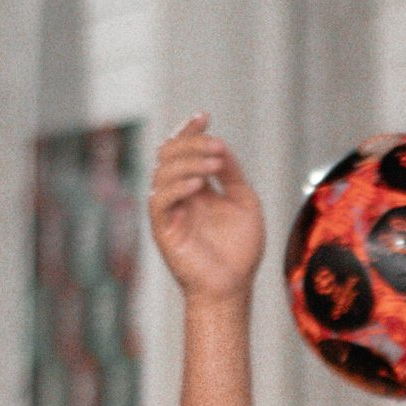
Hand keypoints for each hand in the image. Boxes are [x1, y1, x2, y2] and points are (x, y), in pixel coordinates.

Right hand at [149, 114, 264, 302]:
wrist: (233, 288)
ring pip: (163, 171)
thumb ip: (232, 174)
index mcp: (194, 188)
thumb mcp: (244, 202)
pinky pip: (161, 199)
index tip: (205, 116)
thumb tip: (220, 146)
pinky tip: (200, 184)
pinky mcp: (163, 229)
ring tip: (214, 164)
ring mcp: (169, 211)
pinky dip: (178, 186)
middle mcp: (178, 196)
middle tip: (216, 146)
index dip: (190, 130)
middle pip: (168, 153)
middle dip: (191, 142)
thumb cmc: (240, 252)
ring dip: (189, 161)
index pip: (182, 149)